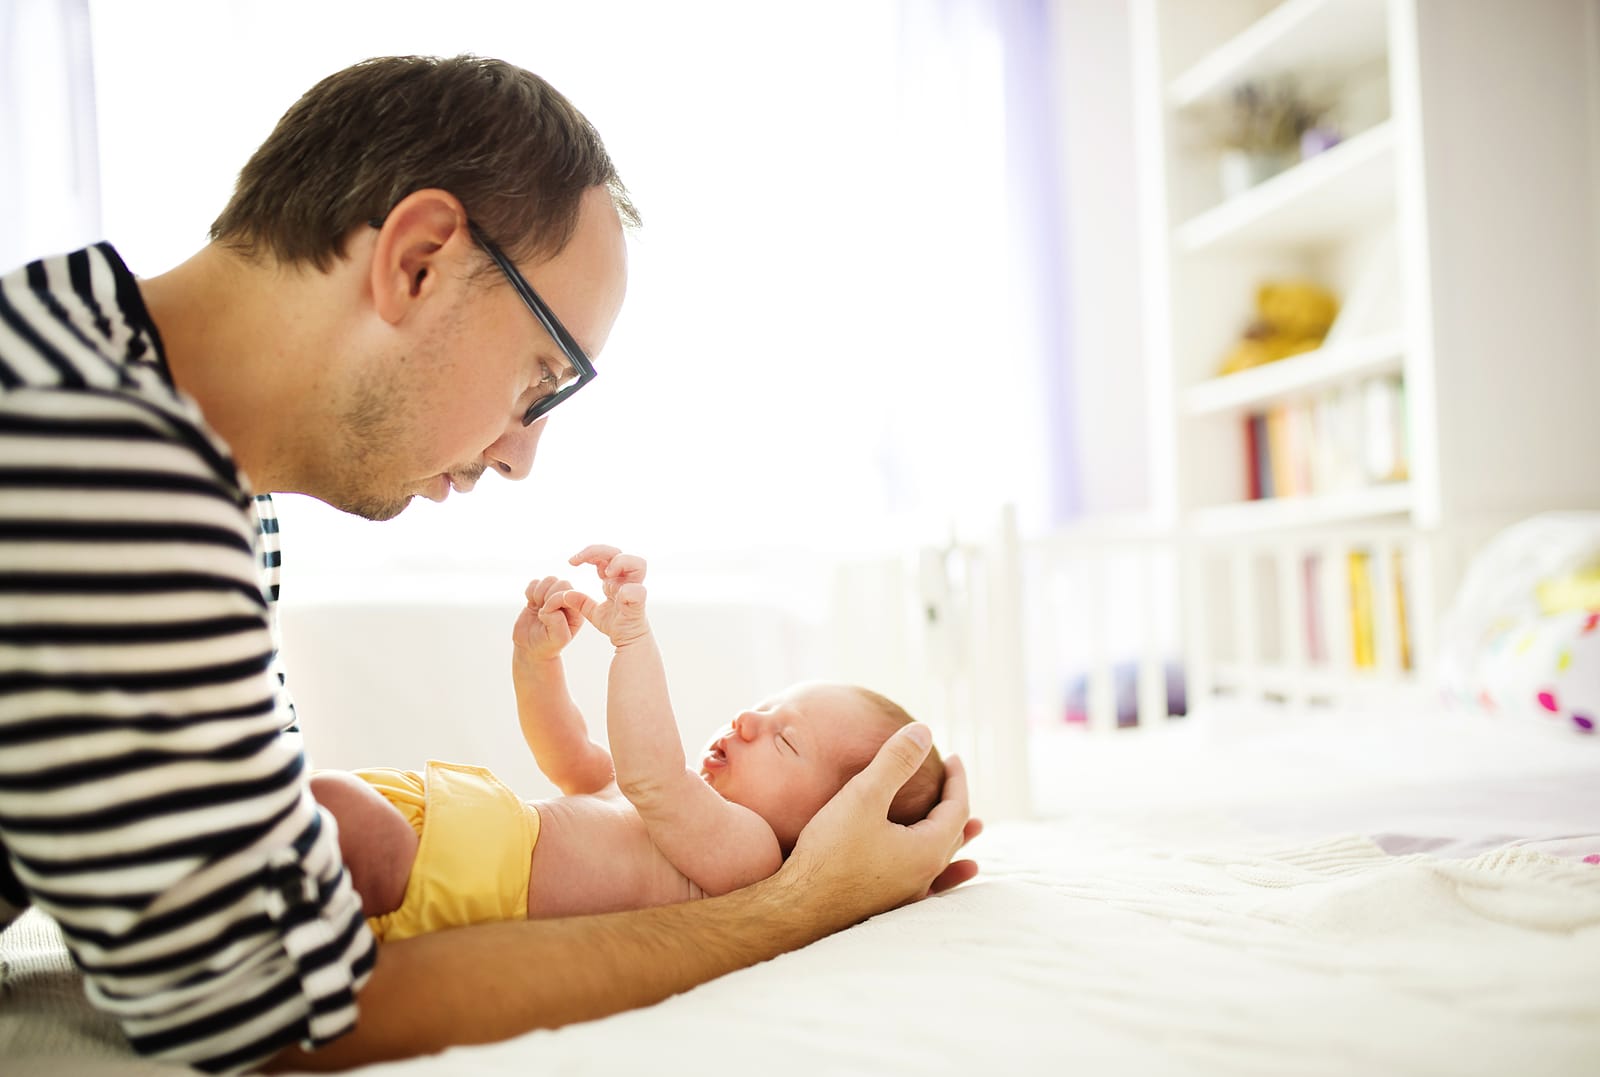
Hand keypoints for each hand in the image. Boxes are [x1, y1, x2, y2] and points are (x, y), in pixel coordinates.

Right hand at [511, 576, 586, 659]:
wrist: (531, 648)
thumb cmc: (547, 645)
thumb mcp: (558, 639)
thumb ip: (557, 622)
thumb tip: (548, 607)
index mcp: (577, 610)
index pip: (570, 592)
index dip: (554, 599)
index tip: (545, 614)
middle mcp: (568, 602)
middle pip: (560, 583)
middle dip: (546, 595)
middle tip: (540, 610)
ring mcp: (553, 597)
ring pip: (549, 580)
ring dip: (538, 592)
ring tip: (537, 606)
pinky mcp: (540, 595)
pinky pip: (535, 582)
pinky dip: (530, 591)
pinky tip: (531, 604)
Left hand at [568, 545, 650, 644]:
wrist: (628, 642)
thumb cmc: (614, 625)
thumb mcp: (592, 612)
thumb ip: (580, 602)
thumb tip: (566, 594)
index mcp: (615, 579)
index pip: (606, 556)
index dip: (589, 553)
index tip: (571, 562)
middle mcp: (626, 580)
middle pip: (618, 553)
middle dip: (598, 551)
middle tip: (578, 559)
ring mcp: (634, 590)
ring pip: (638, 564)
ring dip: (619, 563)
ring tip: (605, 573)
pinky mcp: (638, 605)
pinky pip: (638, 592)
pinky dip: (627, 591)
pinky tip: (612, 593)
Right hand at [780, 724, 977, 918]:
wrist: (797, 908)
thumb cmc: (829, 851)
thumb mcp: (864, 796)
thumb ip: (896, 761)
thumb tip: (924, 732)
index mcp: (927, 850)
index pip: (957, 808)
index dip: (958, 779)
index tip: (954, 758)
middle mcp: (924, 876)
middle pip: (952, 833)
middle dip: (955, 802)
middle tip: (950, 779)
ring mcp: (906, 896)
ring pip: (941, 859)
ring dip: (955, 837)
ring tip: (975, 830)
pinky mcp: (887, 906)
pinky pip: (927, 885)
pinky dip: (943, 873)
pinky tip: (943, 876)